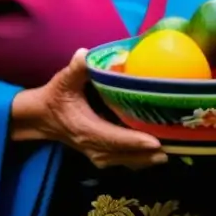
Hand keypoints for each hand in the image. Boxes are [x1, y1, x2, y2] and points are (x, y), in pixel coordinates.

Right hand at [12, 49, 167, 170]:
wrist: (40, 119)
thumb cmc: (55, 98)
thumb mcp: (63, 81)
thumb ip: (75, 68)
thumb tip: (84, 54)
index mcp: (86, 129)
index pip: (114, 138)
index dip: (135, 141)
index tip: (156, 142)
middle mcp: (93, 146)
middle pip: (126, 155)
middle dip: (149, 153)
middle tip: (176, 146)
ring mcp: (97, 154)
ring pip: (127, 161)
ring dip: (148, 159)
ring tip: (173, 151)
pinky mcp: (100, 154)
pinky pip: (124, 161)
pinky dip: (140, 159)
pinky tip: (157, 153)